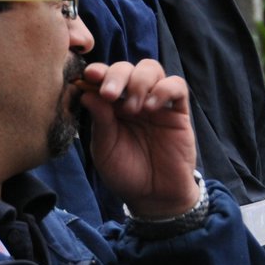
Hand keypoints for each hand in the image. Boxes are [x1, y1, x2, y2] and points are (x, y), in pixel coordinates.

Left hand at [78, 59, 198, 216]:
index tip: (89, 76)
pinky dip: (164, 89)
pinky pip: (177, 86)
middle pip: (127, 67)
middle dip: (117, 75)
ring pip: (152, 69)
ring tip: (134, 108)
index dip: (98, 71)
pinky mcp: (178, 112)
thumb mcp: (105, 149)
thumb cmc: (125, 173)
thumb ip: (100, 121)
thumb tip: (86, 92)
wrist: (154, 197)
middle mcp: (133, 99)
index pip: (104, 77)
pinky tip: (152, 107)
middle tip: (110, 94)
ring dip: (140, 81)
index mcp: (111, 106)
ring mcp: (156, 103)